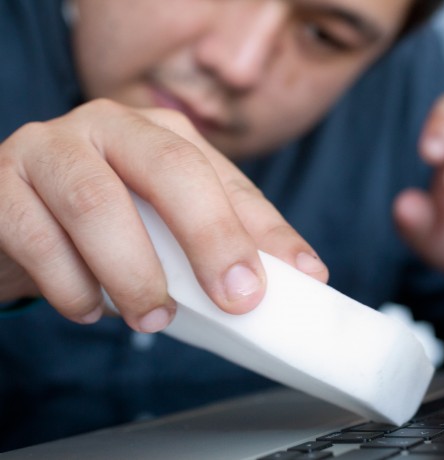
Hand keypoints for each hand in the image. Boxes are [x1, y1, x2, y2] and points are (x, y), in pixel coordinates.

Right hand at [0, 99, 326, 330]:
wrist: (7, 216)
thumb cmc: (98, 224)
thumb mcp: (161, 224)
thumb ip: (212, 241)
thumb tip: (288, 279)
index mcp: (159, 134)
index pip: (225, 178)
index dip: (267, 230)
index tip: (305, 275)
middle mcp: (107, 127)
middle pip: (170, 170)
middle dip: (211, 238)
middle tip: (237, 299)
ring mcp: (47, 149)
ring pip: (97, 204)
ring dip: (134, 274)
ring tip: (153, 318)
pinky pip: (37, 237)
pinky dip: (72, 286)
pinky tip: (89, 309)